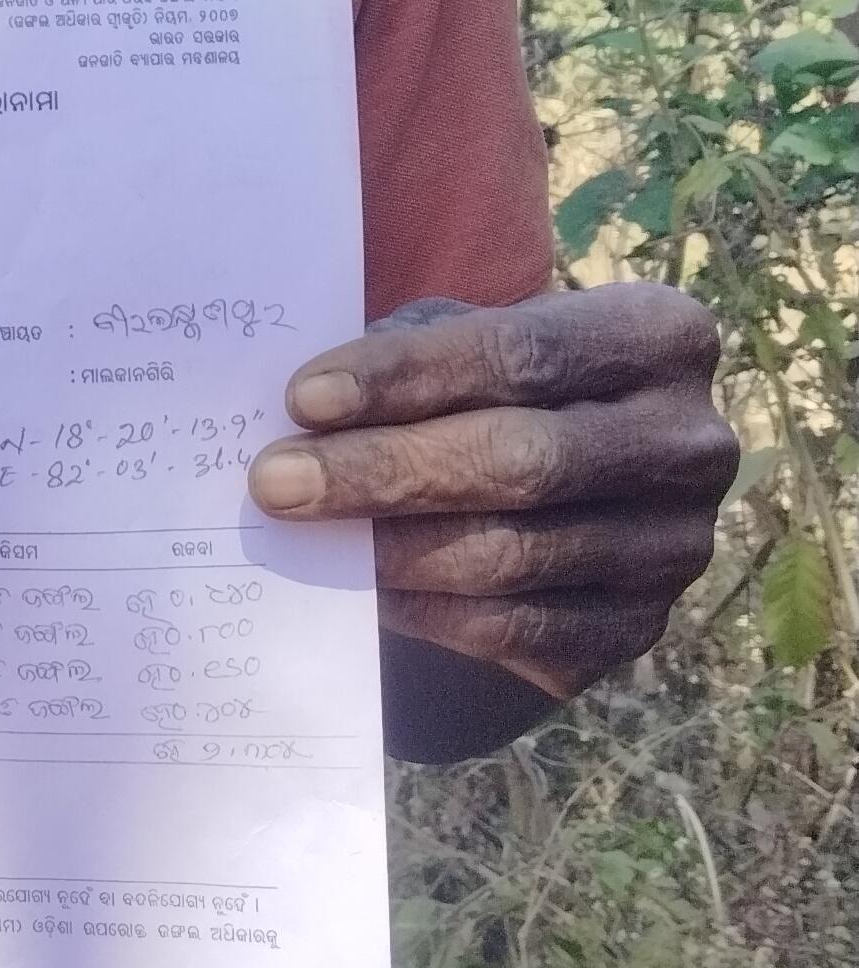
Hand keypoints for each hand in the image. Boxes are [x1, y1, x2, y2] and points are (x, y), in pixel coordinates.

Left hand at [246, 282, 735, 696]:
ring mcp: (674, 547)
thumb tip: (305, 416)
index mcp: (664, 338)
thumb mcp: (487, 342)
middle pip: (523, 462)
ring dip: (389, 550)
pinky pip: (516, 630)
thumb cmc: (508, 388)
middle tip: (276, 481)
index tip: (302, 398)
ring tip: (299, 534)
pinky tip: (357, 587)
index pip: (522, 355)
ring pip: (514, 556)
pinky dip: (425, 610)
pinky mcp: (639, 629)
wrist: (584, 484)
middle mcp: (691, 445)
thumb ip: (418, 361)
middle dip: (385, 472)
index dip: (407, 378)